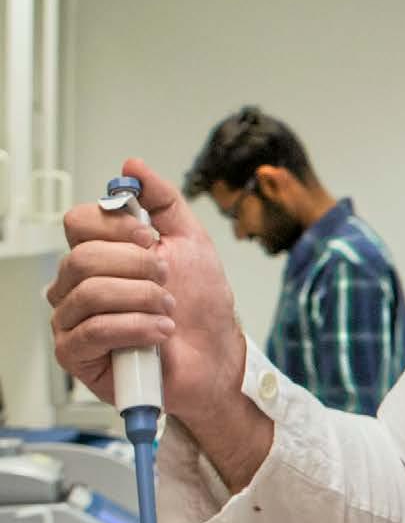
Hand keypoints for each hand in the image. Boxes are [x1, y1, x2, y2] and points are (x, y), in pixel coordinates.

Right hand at [47, 159, 243, 437]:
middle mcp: (77, 284)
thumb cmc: (200, 303)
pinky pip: (92, 331)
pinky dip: (134, 327)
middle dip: (137, 267)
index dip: (116, 226)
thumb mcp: (189, 239)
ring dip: (141, 298)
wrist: (215, 356)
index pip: (79, 222)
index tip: (151, 239)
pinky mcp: (76, 355)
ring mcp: (72, 319)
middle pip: (82, 257)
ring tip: (168, 310)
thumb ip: (162, 200)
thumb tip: (132, 166)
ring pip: (89, 292)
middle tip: (167, 281)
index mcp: (99, 253)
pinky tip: (160, 332)